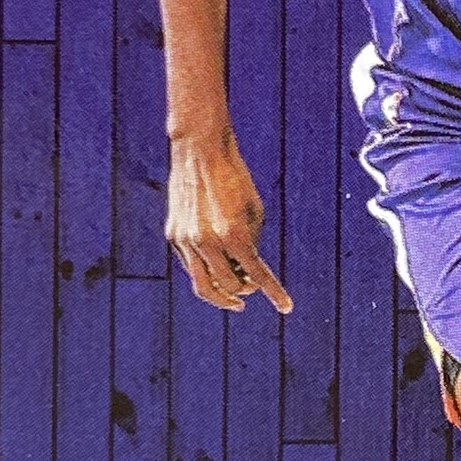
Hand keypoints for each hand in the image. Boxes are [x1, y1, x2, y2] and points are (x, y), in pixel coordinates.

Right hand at [164, 131, 293, 313]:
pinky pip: (192, 266)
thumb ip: (252, 244)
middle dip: (247, 290)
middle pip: (230, 287)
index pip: (258, 275)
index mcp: (234, 234)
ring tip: (235, 299)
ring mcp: (187, 241)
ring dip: (223, 297)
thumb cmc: (234, 179)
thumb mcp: (255, 212)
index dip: (274, 293)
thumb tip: (248, 272)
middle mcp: (208, 242)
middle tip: (254, 288)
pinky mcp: (173, 236)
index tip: (286, 307)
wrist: (200, 152)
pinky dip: (207, 271)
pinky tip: (217, 266)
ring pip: (203, 287)